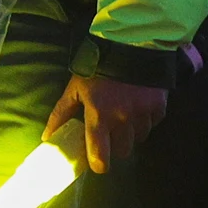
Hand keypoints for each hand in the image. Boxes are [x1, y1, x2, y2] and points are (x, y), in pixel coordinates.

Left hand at [45, 74, 167, 173]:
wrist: (130, 43)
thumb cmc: (97, 68)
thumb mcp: (75, 89)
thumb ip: (61, 114)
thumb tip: (47, 137)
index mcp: (99, 117)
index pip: (100, 157)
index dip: (99, 164)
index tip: (98, 161)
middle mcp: (122, 120)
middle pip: (123, 152)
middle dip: (116, 147)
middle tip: (112, 134)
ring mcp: (143, 114)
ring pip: (139, 138)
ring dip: (132, 132)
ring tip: (126, 116)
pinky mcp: (159, 106)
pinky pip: (153, 123)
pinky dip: (147, 119)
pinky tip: (140, 105)